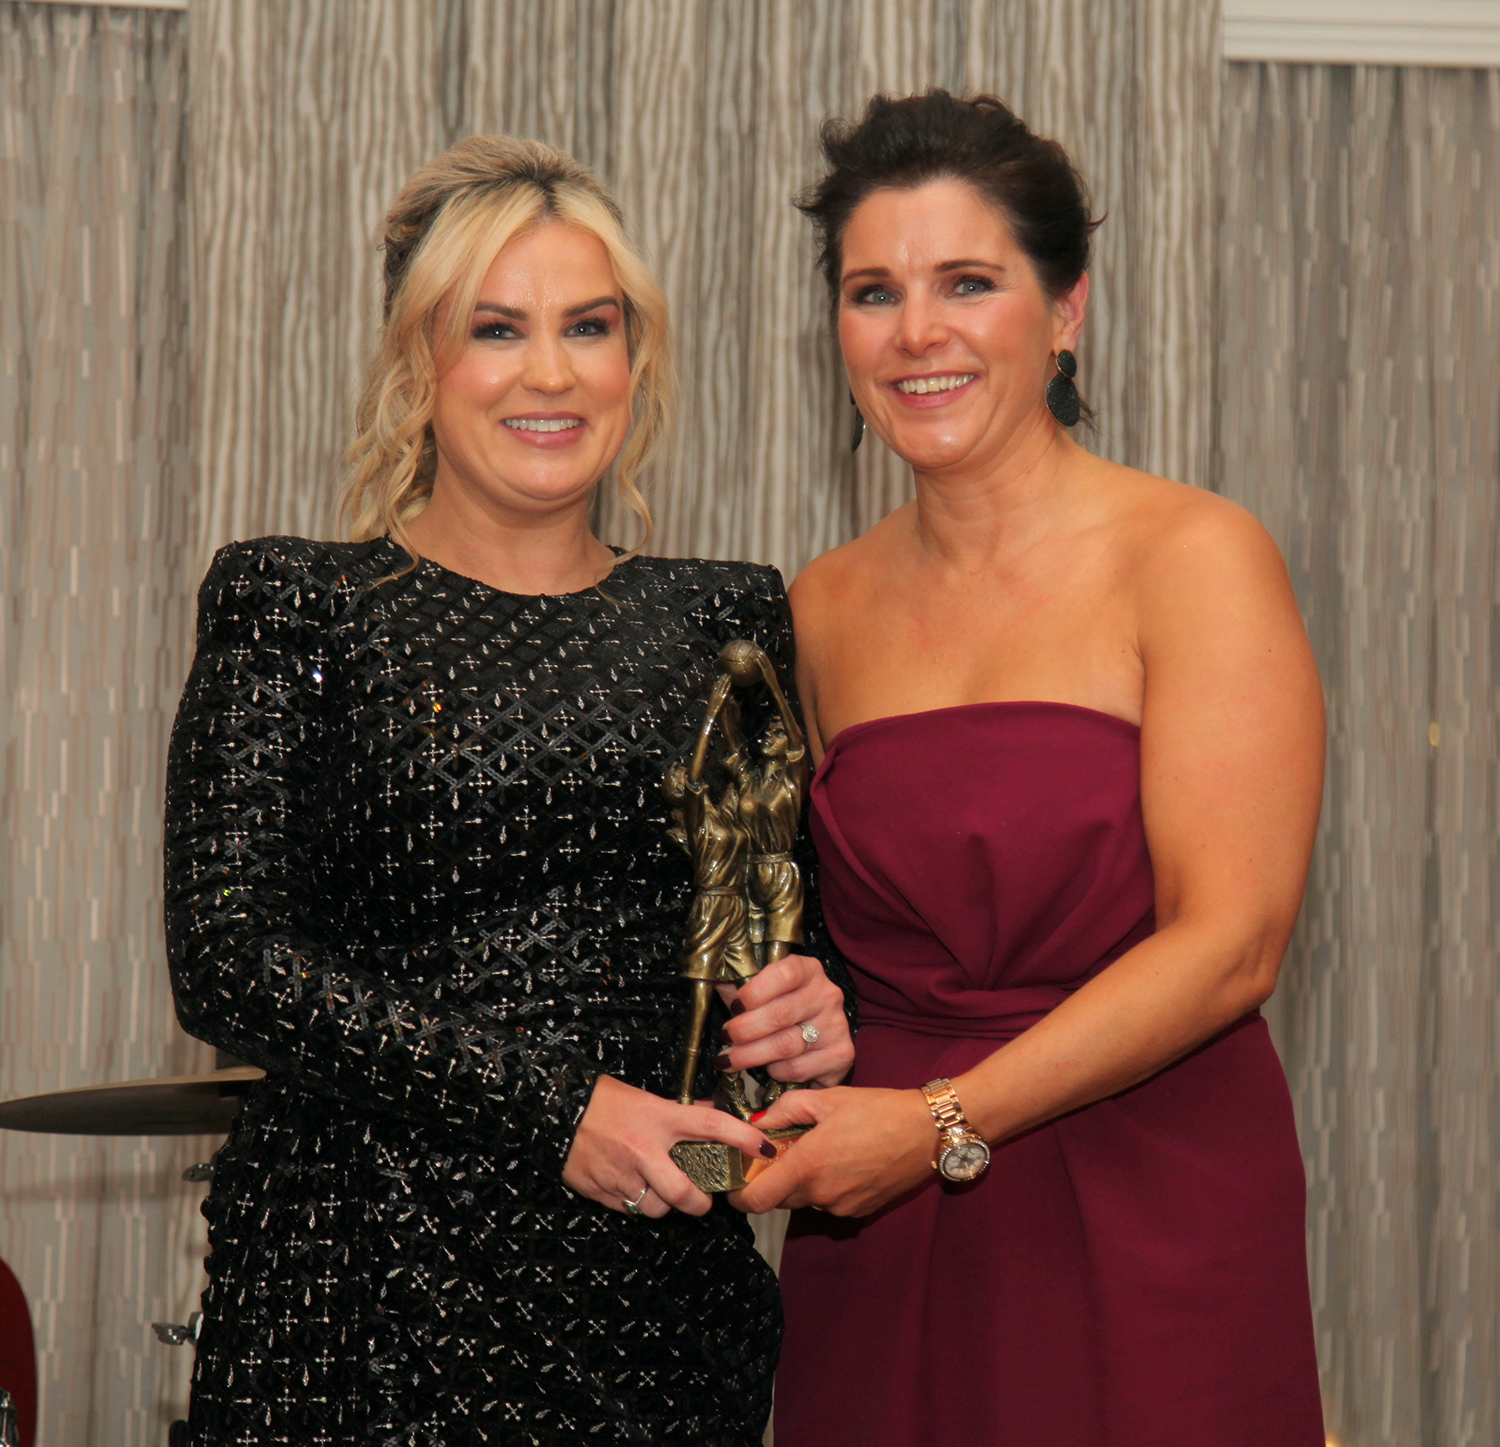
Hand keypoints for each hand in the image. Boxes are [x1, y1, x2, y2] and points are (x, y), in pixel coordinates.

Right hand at [563, 1074, 777, 1217]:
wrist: (555, 1108)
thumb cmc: (603, 1099)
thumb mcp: (645, 1098)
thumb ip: (678, 1111)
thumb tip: (711, 1113)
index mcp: (659, 1118)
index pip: (711, 1126)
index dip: (743, 1138)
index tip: (764, 1148)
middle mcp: (644, 1148)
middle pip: (685, 1192)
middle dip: (699, 1204)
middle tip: (702, 1200)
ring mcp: (621, 1172)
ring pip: (655, 1207)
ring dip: (660, 1203)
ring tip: (654, 1187)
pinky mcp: (600, 1190)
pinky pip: (627, 1209)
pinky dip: (632, 1202)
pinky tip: (628, 1184)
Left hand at [715, 954, 853, 1087]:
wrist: (818, 1043)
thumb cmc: (781, 1012)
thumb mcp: (760, 992)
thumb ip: (737, 986)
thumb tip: (711, 979)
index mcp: (808, 970)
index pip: (783, 974)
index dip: (754, 991)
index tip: (734, 1007)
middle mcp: (827, 994)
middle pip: (780, 1014)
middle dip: (744, 1030)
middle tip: (726, 1038)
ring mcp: (837, 1025)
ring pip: (785, 1045)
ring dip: (750, 1055)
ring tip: (732, 1059)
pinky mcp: (840, 1055)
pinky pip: (796, 1068)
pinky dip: (775, 1071)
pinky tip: (767, 1068)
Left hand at [726, 1083, 936, 1216]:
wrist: (927, 1131)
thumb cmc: (878, 1109)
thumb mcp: (827, 1098)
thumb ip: (784, 1110)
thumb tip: (756, 1124)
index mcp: (808, 1166)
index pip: (756, 1201)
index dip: (738, 1194)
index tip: (736, 1177)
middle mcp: (822, 1194)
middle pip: (778, 1199)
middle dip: (773, 1179)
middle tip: (782, 1149)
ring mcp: (842, 1207)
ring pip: (805, 1200)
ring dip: (802, 1181)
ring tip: (821, 1148)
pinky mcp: (859, 1211)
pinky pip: (829, 1202)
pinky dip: (826, 1185)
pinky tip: (843, 1159)